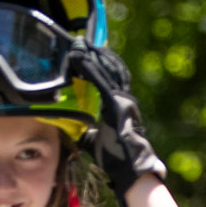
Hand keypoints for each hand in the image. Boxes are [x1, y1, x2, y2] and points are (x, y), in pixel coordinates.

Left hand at [74, 49, 167, 197]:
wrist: (129, 165)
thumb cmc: (116, 157)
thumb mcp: (95, 142)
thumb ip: (87, 133)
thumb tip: (76, 132)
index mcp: (119, 104)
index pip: (109, 78)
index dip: (99, 63)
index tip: (88, 52)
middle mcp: (123, 97)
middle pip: (109, 68)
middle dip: (95, 53)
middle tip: (81, 41)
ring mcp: (121, 98)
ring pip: (106, 69)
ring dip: (91, 55)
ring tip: (79, 43)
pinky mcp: (115, 102)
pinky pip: (100, 80)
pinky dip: (89, 67)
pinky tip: (79, 58)